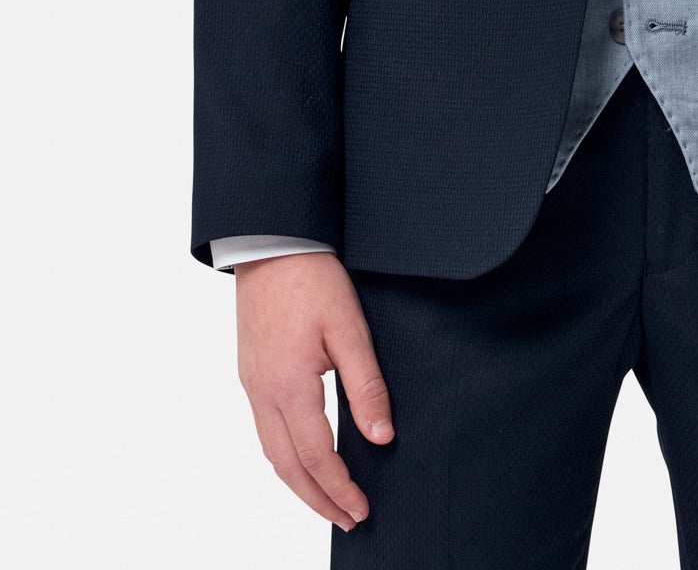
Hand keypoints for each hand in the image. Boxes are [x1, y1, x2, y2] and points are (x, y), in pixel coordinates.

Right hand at [235, 251, 394, 531]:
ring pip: (272, 452)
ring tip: (327, 499)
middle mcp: (262, 392)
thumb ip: (366, 384)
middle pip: (287, 467)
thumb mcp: (350, 328)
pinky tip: (302, 457)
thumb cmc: (312, 278)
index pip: (316, 456)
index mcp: (288, 385)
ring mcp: (252, 383)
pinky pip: (265, 429)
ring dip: (299, 482)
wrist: (272, 242)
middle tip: (347, 519)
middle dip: (317, 499)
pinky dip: (285, 456)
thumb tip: (381, 435)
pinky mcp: (251, 372)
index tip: (361, 510)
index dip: (339, 488)